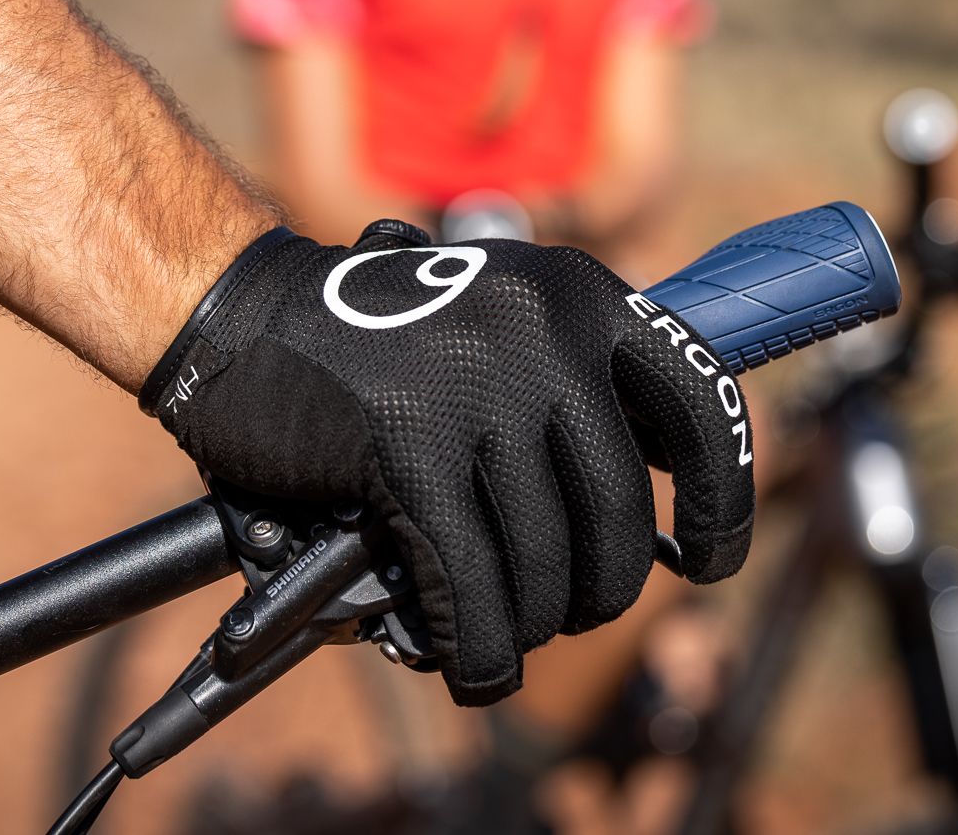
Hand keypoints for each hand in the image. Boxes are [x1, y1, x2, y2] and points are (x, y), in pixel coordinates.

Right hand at [142, 220, 754, 705]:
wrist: (236, 314)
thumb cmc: (368, 334)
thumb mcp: (495, 320)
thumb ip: (574, 383)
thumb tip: (660, 490)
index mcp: (579, 295)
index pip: (701, 406)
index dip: (722, 502)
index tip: (707, 561)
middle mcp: (543, 333)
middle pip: (619, 513)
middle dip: (600, 590)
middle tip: (572, 612)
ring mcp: (474, 385)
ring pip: (544, 560)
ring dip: (529, 624)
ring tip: (504, 637)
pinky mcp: (406, 443)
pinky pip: (470, 580)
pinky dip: (476, 643)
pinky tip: (467, 662)